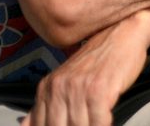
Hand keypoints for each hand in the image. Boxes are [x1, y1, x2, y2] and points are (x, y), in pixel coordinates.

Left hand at [21, 11, 149, 125]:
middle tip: (83, 123)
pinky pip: (98, 123)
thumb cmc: (100, 59)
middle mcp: (59, 87)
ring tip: (95, 122)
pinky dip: (103, 125)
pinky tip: (106, 120)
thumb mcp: (68, 79)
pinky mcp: (98, 90)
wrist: (123, 34)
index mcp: (47, 87)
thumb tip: (26, 124)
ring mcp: (78, 88)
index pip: (40, 124)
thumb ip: (47, 103)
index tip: (66, 124)